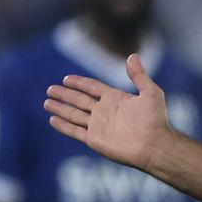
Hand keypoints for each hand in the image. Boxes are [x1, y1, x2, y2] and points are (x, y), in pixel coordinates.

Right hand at [44, 54, 169, 170]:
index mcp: (116, 99)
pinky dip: (63, 126)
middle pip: (80, 100)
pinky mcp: (95, 139)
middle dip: (65, 94)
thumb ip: (139, 76)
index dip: (80, 83)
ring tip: (46, 102)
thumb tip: (132, 55)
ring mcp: (99, 126)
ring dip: (60, 108)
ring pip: (74, 114)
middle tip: (50, 89)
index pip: (93, 88)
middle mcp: (105, 111)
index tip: (66, 78)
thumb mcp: (150, 93)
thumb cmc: (155, 120)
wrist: (154, 146)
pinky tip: (52, 119)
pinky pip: (75, 131)